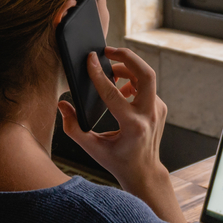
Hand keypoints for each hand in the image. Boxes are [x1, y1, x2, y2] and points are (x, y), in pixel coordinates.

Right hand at [58, 47, 201, 222]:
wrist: (144, 172)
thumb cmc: (117, 161)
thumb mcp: (92, 148)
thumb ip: (73, 127)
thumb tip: (63, 104)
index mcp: (132, 126)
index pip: (114, 94)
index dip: (99, 75)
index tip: (90, 60)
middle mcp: (148, 116)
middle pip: (146, 74)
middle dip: (127, 57)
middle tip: (108, 51)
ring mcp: (157, 110)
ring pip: (146, 77)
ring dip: (127, 68)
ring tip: (110, 71)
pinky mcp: (159, 107)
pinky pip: (146, 87)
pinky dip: (132, 82)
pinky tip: (120, 89)